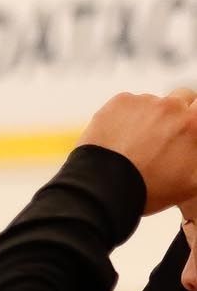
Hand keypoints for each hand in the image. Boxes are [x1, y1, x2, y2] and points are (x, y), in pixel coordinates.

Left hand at [80, 88, 196, 214]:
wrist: (104, 188)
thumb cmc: (148, 190)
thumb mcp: (190, 183)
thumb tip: (194, 148)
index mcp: (192, 123)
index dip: (193, 117)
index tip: (185, 129)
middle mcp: (171, 106)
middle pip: (180, 100)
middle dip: (173, 115)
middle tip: (159, 140)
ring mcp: (144, 101)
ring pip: (151, 104)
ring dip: (146, 119)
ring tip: (132, 148)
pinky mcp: (120, 102)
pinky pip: (127, 106)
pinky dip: (123, 119)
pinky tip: (117, 142)